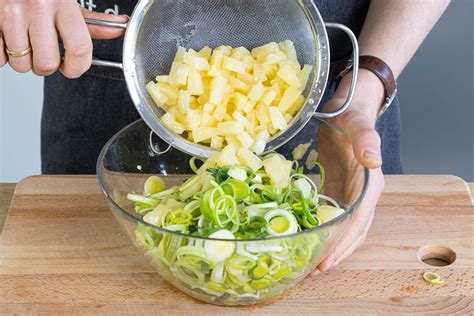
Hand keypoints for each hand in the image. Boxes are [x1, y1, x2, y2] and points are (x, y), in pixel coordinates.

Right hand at [0, 0, 126, 77]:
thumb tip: (116, 30)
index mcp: (61, 1)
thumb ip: (89, 20)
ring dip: (23, 60)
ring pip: (21, 64)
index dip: (78, 67)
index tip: (73, 68)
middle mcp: (36, 6)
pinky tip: (8, 39)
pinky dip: (2, 55)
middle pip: (47, 63)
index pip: (80, 48)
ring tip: (24, 42)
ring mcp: (9, 13)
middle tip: (45, 54)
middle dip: (47, 66)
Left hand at [311, 69, 385, 275]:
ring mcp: (350, 193)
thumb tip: (374, 162)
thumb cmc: (352, 115)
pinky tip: (309, 237)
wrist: (345, 107)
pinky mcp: (337, 188)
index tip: (327, 260)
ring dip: (331, 246)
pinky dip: (323, 229)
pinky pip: (332, 214)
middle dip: (337, 252)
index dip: (344, 242)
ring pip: (344, 227)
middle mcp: (362, 193)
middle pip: (354, 231)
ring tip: (312, 263)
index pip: (359, 220)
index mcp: (370, 183)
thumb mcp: (357, 124)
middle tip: (315, 270)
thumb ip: (367, 141)